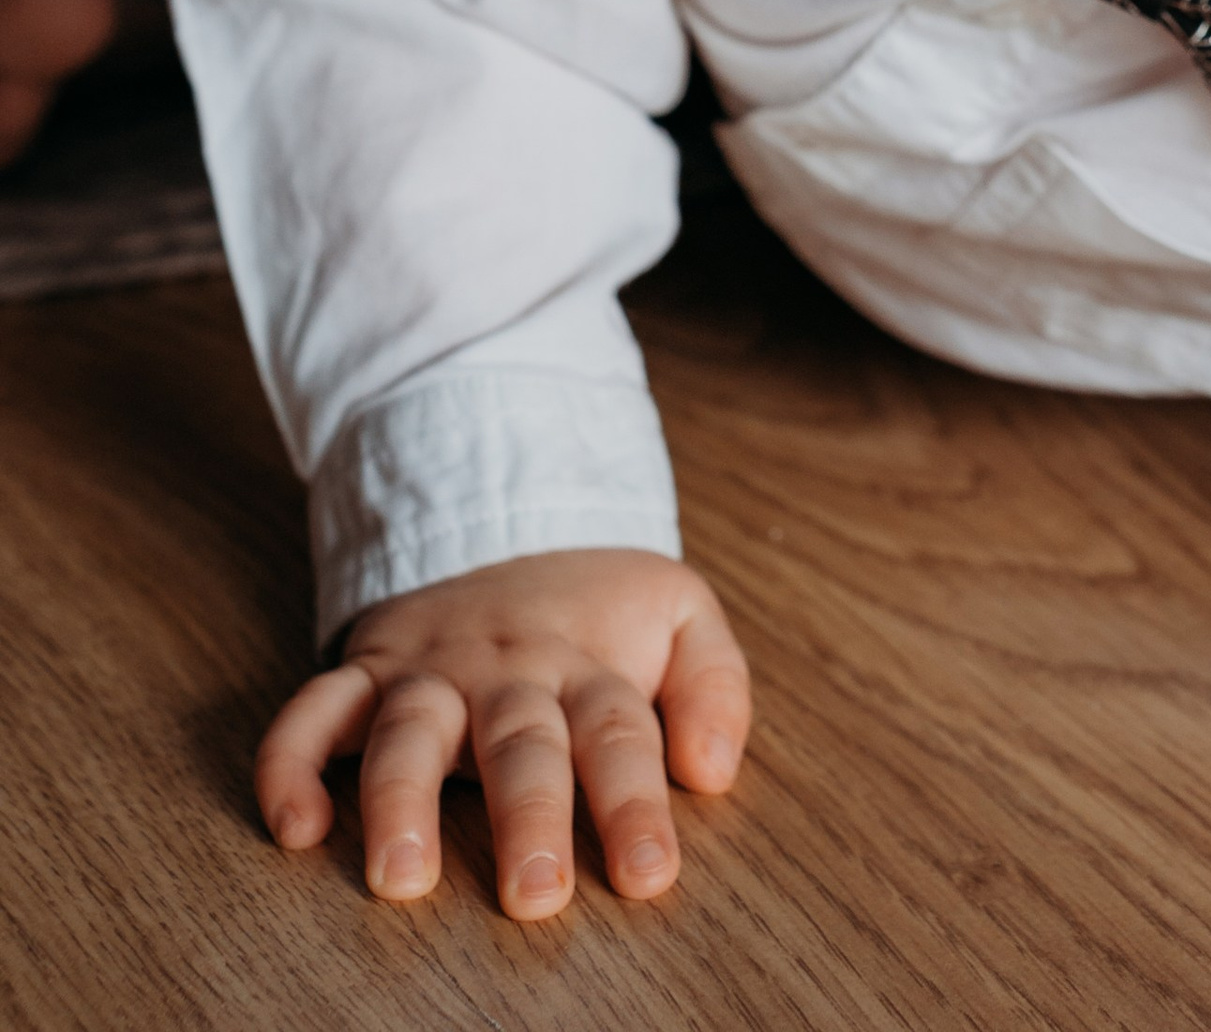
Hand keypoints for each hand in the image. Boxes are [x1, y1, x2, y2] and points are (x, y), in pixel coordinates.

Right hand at [255, 547, 750, 921]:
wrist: (507, 518)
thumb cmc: (598, 604)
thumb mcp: (677, 611)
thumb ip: (714, 684)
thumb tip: (712, 771)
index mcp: (588, 665)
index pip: (619, 735)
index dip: (633, 805)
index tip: (648, 876)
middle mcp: (507, 672)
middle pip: (519, 743)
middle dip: (526, 819)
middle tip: (534, 898)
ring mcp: (431, 671)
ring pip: (409, 731)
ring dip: (399, 802)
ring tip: (400, 878)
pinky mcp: (367, 670)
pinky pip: (314, 711)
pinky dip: (291, 763)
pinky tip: (292, 827)